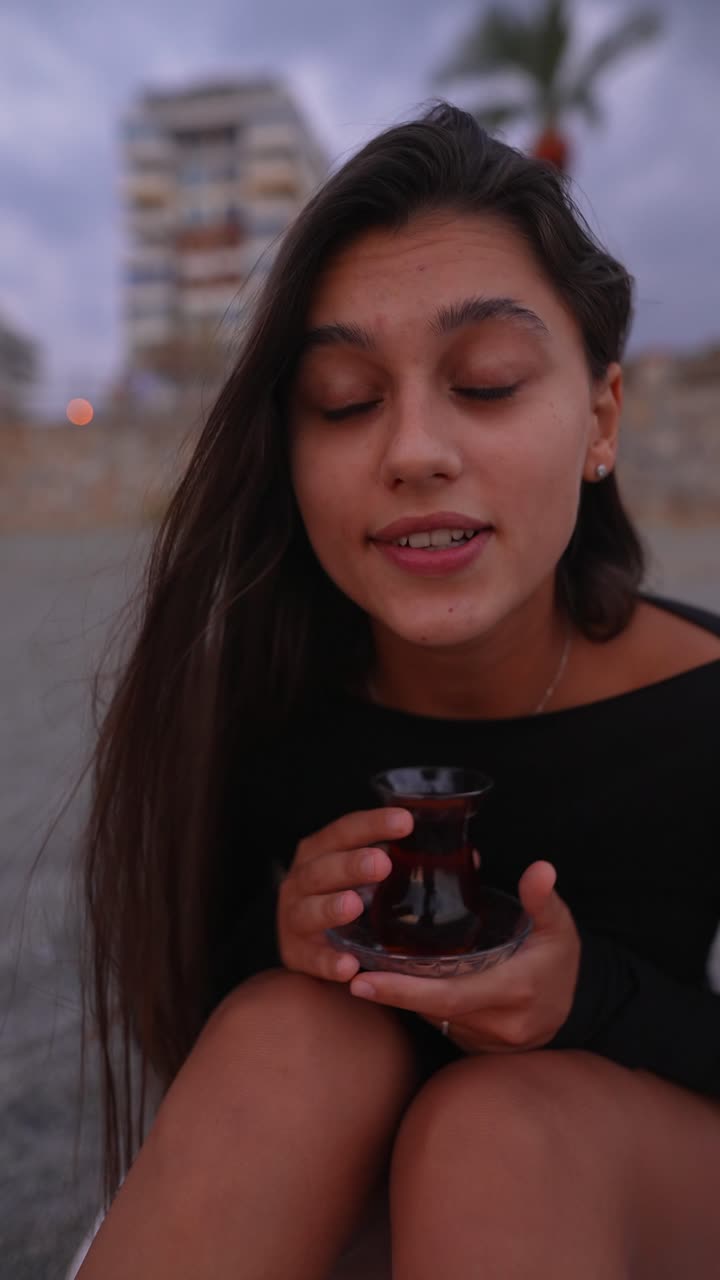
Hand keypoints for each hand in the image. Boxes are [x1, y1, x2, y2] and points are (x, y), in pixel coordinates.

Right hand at [277, 807, 412, 981]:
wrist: (308, 941)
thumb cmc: (344, 894)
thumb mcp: (363, 873)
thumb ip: (399, 861)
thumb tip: (463, 855)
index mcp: (319, 851)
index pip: (344, 831)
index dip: (372, 824)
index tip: (405, 822)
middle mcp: (301, 880)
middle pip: (322, 868)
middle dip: (350, 865)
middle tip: (382, 863)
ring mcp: (294, 917)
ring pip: (308, 911)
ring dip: (330, 908)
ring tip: (354, 906)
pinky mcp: (296, 954)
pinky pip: (312, 959)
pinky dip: (328, 962)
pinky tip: (348, 965)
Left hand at [348, 861, 580, 1052]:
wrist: (578, 1007)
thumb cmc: (560, 960)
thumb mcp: (558, 926)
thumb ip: (543, 899)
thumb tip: (540, 869)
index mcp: (515, 989)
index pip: (451, 995)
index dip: (405, 991)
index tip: (366, 979)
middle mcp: (500, 1023)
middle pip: (434, 1011)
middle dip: (391, 996)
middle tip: (353, 979)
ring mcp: (489, 1041)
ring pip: (436, 1018)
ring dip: (404, 999)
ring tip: (369, 972)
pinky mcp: (480, 1047)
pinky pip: (444, 1025)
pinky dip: (421, 1006)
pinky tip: (399, 985)